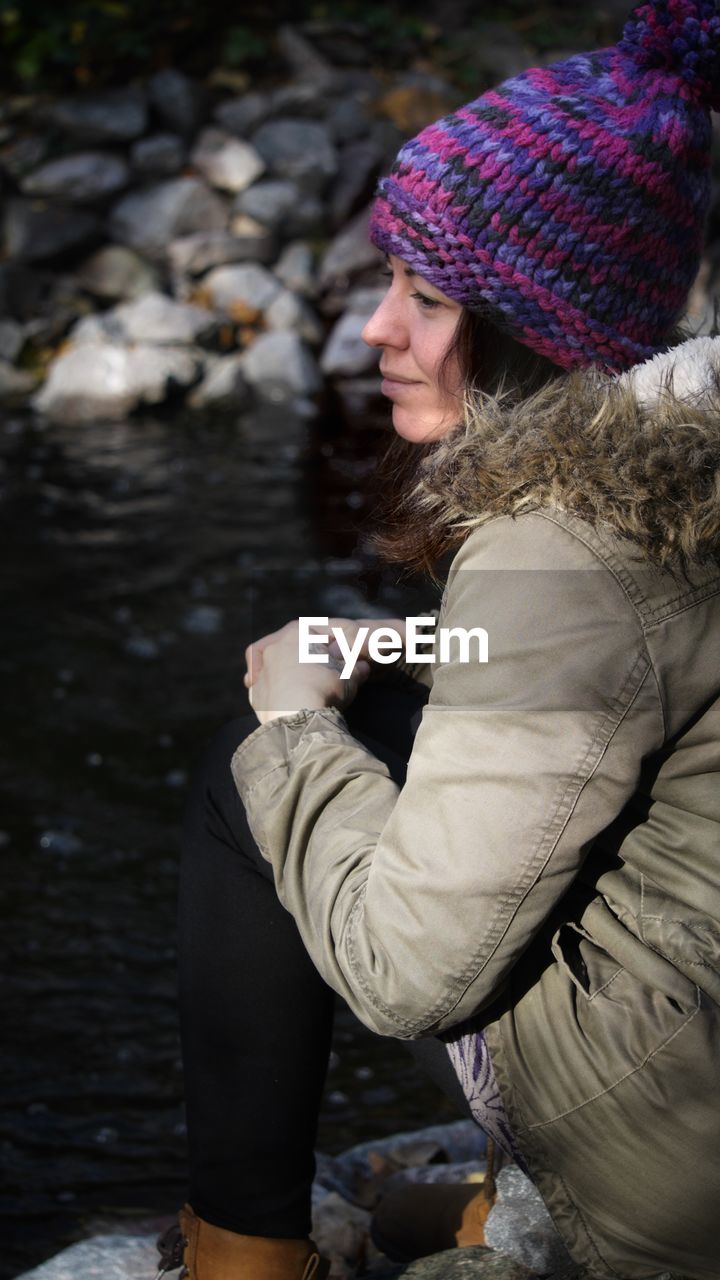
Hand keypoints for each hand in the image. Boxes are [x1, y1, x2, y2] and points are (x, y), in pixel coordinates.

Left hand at [244, 616, 406, 689]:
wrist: (298, 717)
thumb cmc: (325, 688)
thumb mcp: (349, 676)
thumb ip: (356, 668)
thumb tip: (363, 667)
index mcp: (298, 633)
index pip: (315, 634)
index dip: (327, 647)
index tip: (336, 660)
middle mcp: (275, 646)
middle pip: (290, 647)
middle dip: (301, 657)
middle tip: (316, 672)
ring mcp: (262, 668)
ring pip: (272, 664)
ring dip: (283, 672)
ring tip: (297, 687)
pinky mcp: (255, 691)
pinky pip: (262, 687)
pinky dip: (271, 691)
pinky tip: (282, 701)